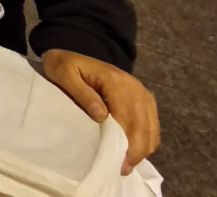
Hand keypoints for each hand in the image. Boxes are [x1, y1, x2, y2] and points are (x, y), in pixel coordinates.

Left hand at [42, 48, 159, 173]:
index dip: (128, 146)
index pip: (130, 121)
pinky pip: (151, 124)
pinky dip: (146, 139)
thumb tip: (102, 116)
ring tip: (126, 163)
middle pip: (144, 128)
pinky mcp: (143, 98)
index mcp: (117, 83)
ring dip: (142, 148)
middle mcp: (136, 89)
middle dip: (136, 152)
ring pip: (151, 128)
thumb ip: (82, 93)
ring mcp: (142, 93)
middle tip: (122, 169)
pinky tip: (133, 150)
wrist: (76, 46)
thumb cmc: (66, 64)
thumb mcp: (64, 74)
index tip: (119, 164)